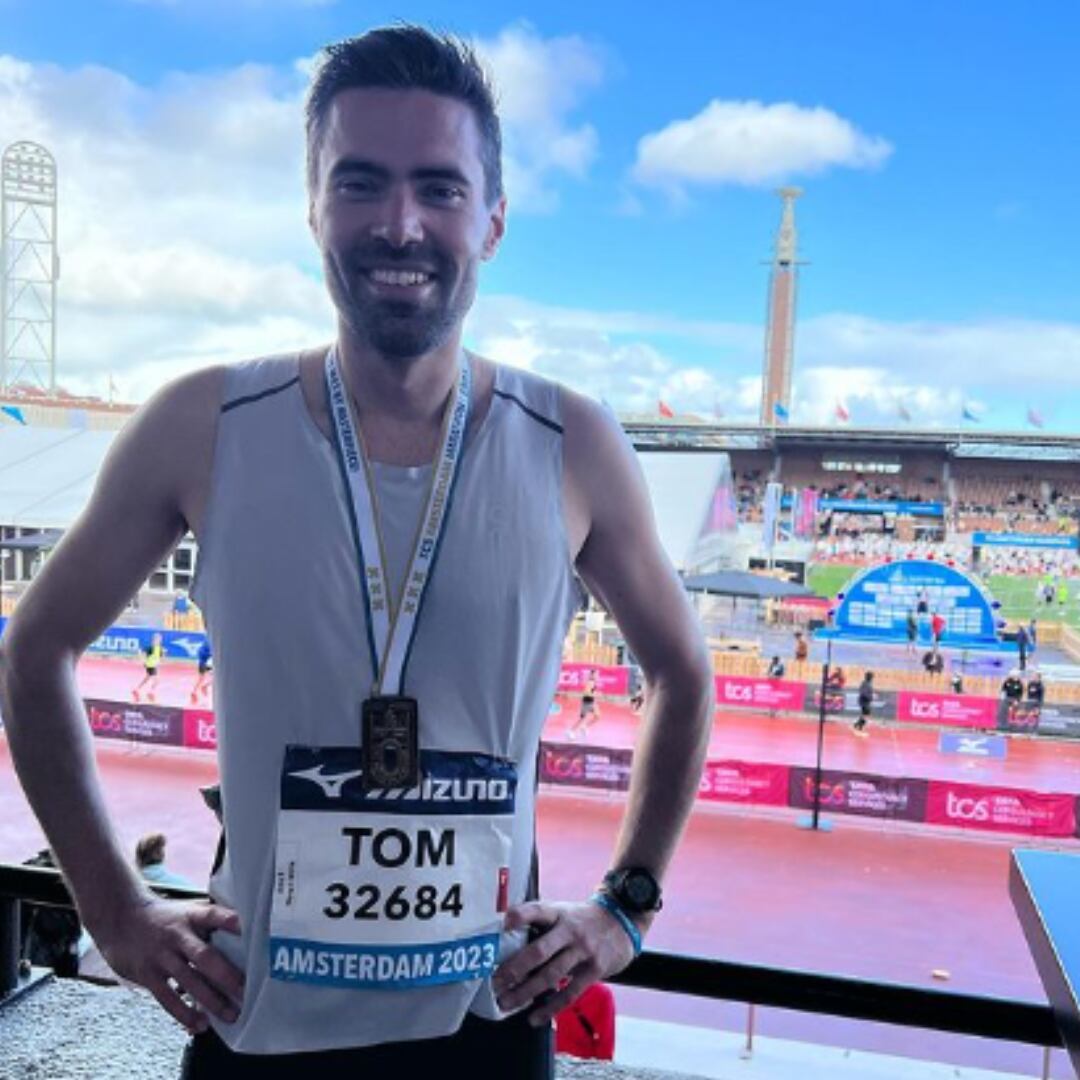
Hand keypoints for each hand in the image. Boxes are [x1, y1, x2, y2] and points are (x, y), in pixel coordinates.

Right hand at [92, 896, 244, 1033]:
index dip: (232, 923)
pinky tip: (199, 1025)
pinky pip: (167, 998)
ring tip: (231, 1015)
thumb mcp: (187, 911)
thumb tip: (245, 936)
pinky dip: (184, 1013)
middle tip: (248, 992)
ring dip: (211, 1000)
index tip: (251, 932)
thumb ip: (210, 924)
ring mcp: (161, 956)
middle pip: (205, 957)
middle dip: (228, 976)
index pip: (214, 916)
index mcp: (192, 915)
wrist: (119, 917)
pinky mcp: (147, 974)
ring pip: (189, 981)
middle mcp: (177, 935)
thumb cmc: (164, 917)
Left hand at [492, 899, 636, 1025]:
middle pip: (539, 951)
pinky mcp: (595, 969)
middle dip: (514, 969)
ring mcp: (584, 950)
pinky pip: (570, 992)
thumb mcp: (564, 912)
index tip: (503, 925)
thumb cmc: (583, 920)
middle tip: (494, 982)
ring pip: (550, 975)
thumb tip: (506, 941)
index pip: (537, 910)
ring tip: (506, 1003)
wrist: (623, 922)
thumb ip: (542, 924)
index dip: (521, 916)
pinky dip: (550, 1007)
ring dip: (525, 992)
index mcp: (559, 912)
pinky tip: (535, 1017)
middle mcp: (570, 930)